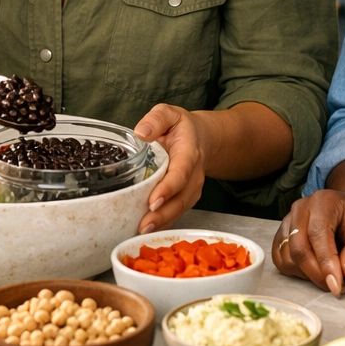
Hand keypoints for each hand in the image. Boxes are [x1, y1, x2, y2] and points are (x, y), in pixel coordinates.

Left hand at [133, 104, 206, 233]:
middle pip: (181, 198)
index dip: (168, 188)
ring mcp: (192, 189)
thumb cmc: (181, 127)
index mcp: (189, 153)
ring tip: (142, 230)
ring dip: (162, 222)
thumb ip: (156, 119)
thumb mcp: (169, 114)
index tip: (154, 200)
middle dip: (163, 213)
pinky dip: (163, 223)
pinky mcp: (186, 198)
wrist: (202, 138)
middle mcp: (194, 175)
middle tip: (144, 224)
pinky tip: (147, 231)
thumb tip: (141, 132)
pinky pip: (176, 213)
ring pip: (180, 209)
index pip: (180, 173)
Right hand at [274, 189, 344, 295]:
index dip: (326, 263)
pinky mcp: (282, 235)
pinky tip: (316, 271)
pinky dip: (297, 272)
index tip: (337, 286)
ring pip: (288, 257)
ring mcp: (288, 221)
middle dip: (317, 274)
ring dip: (308, 275)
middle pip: (299, 248)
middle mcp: (301, 209)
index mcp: (324, 202)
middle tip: (338, 287)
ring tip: (331, 276)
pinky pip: (281, 260)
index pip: (317, 234)